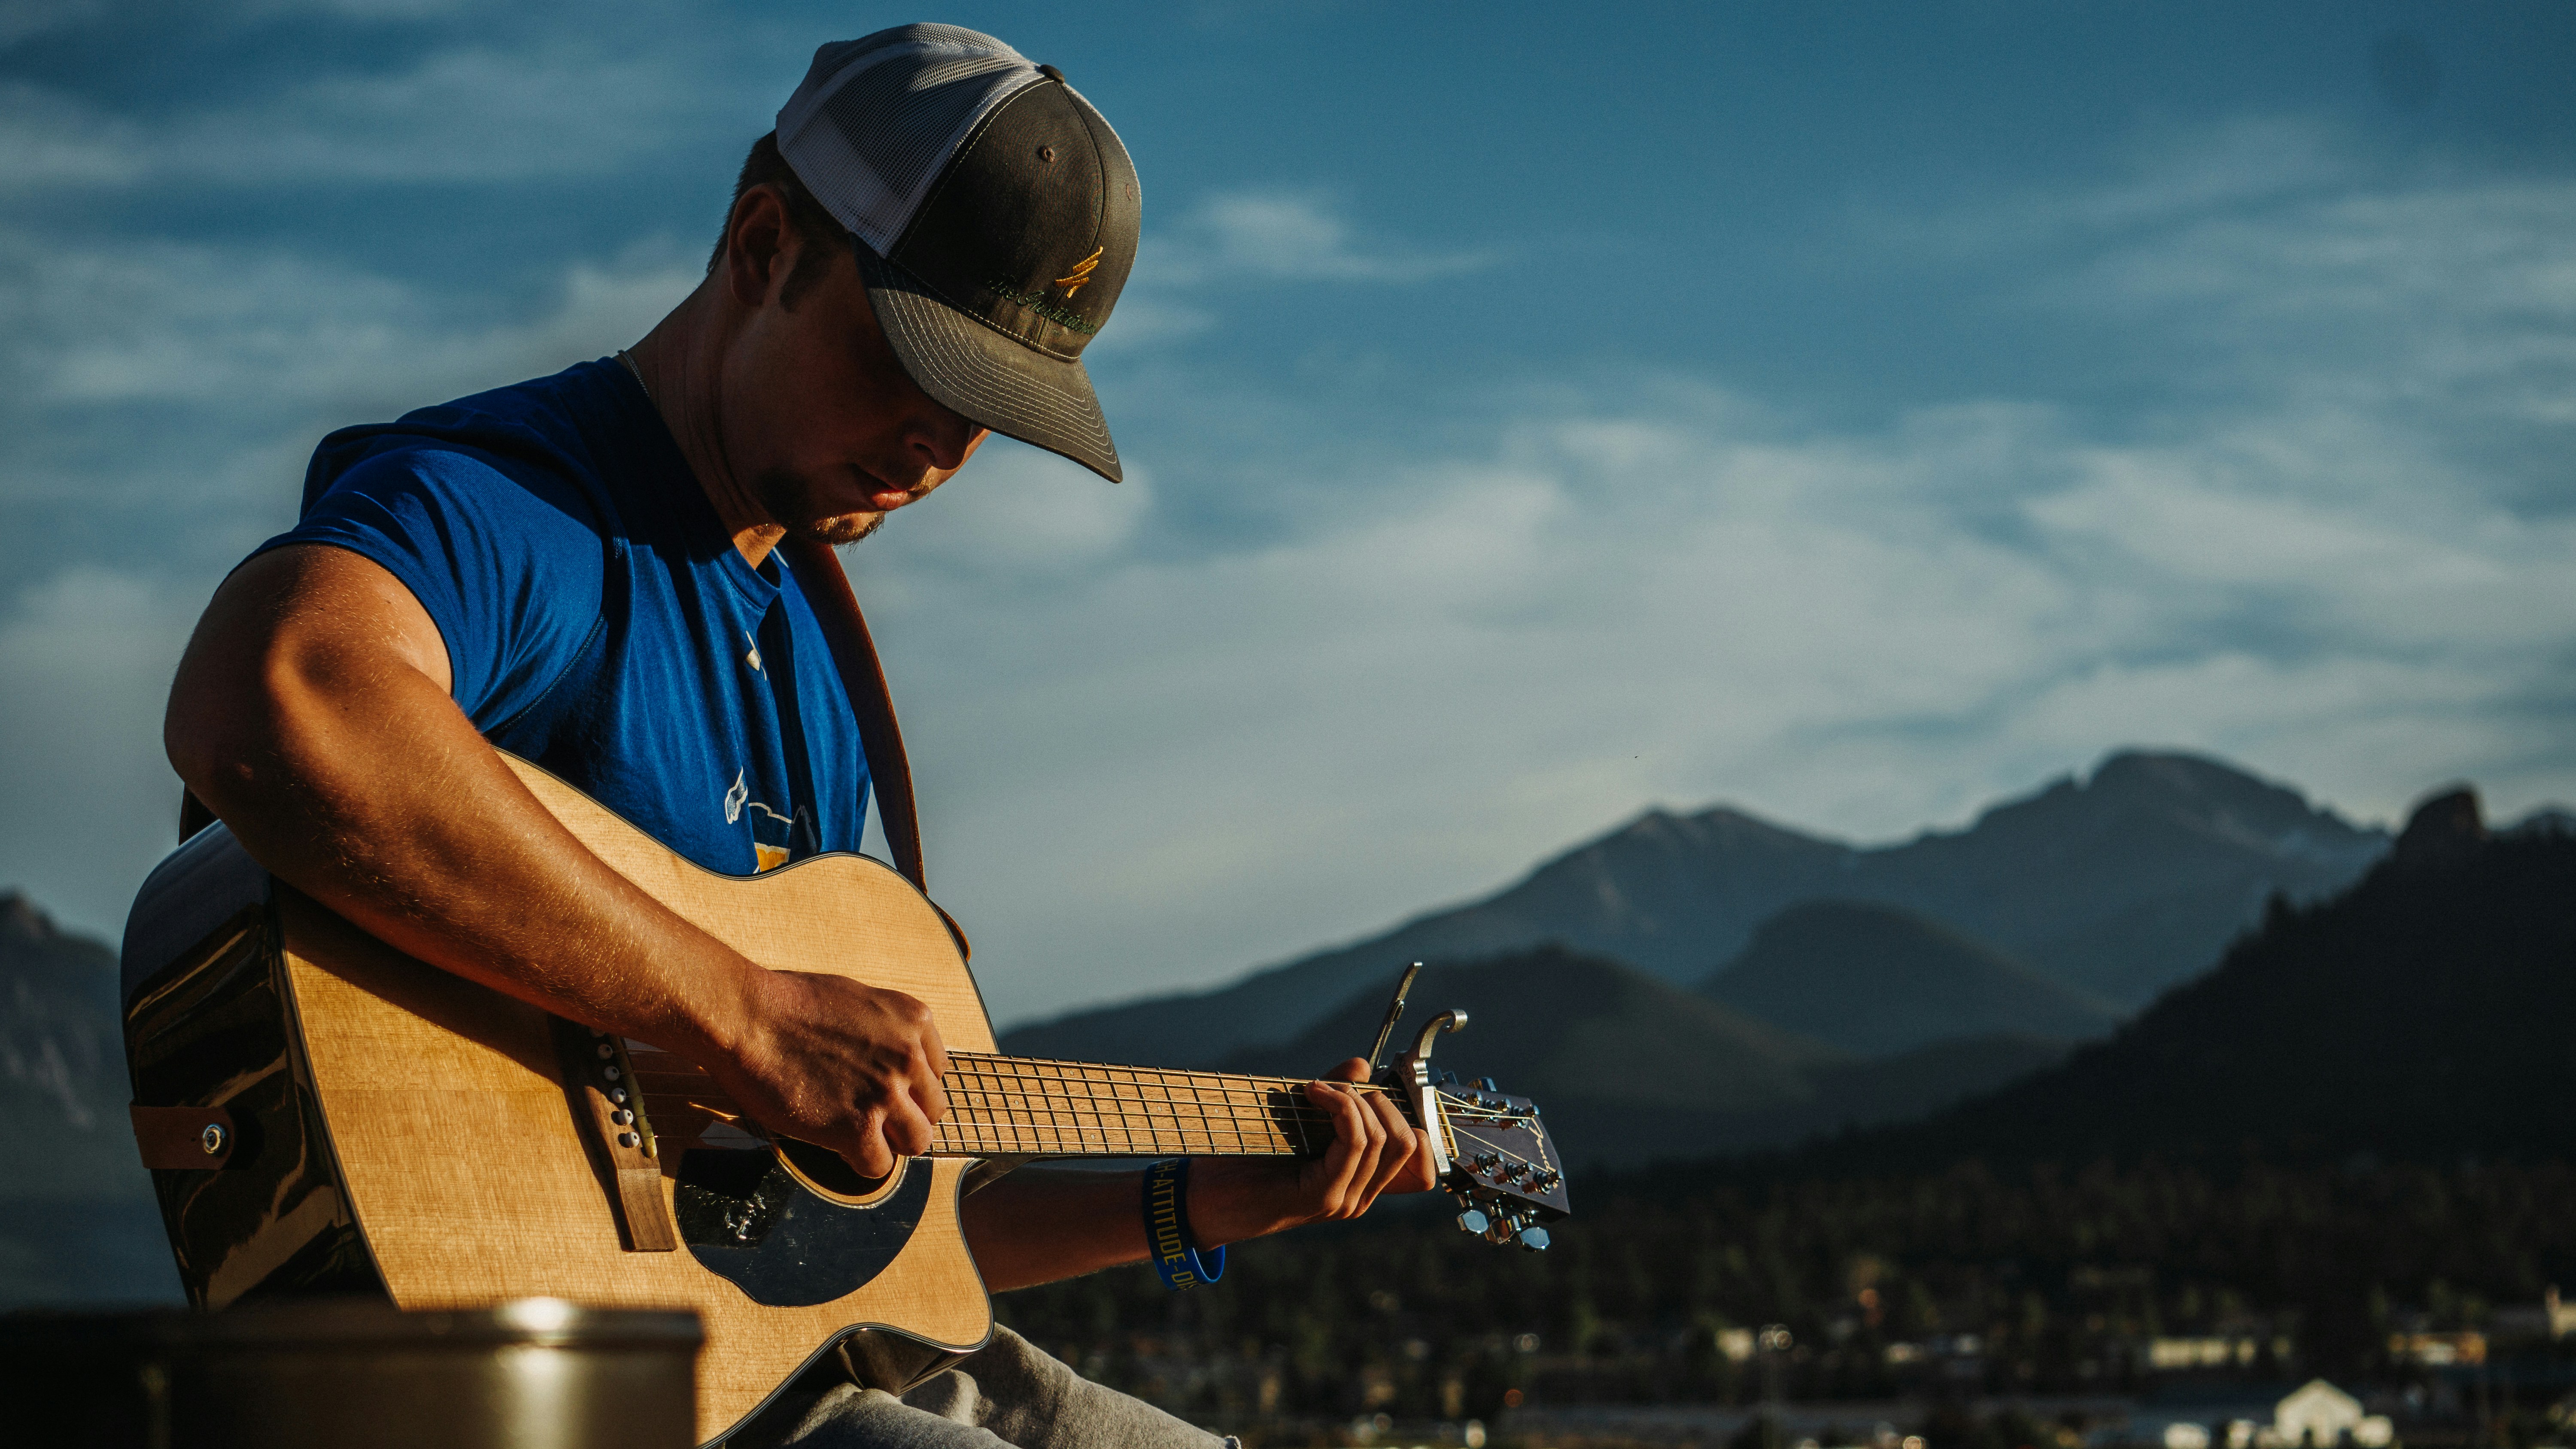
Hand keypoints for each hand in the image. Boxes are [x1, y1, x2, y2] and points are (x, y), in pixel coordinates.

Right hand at [703, 968, 948, 1178]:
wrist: (748, 1017)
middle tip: (873, 1118)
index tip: (887, 1091)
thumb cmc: (788, 1003)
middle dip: (906, 1116)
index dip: (911, 1087)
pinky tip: (839, 1146)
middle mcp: (909, 1056)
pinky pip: (880, 1165)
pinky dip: (861, 1162)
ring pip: (917, 1141)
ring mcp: (886, 1093)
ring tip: (861, 1136)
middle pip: (933, 1109)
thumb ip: (886, 1030)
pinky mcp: (857, 1127)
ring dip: (891, 1143)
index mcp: (914, 1021)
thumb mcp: (857, 1001)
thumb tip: (890, 1055)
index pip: (937, 1072)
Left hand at [1187, 1057, 1439, 1244]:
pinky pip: (1355, 1143)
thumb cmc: (1246, 1159)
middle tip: (1339, 1086)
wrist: (1203, 1197)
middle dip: (1379, 1100)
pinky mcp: (1323, 1196)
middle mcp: (1359, 1196)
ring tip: (1320, 1088)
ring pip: (1384, 1139)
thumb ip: (1334, 1097)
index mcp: (1360, 1183)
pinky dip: (1340, 1107)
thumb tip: (1361, 1065)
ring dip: (1355, 1099)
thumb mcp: (1299, 1121)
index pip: (1420, 1158)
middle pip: (1407, 1141)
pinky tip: (1313, 1092)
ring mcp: (1344, 1200)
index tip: (1374, 1088)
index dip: (1409, 1116)